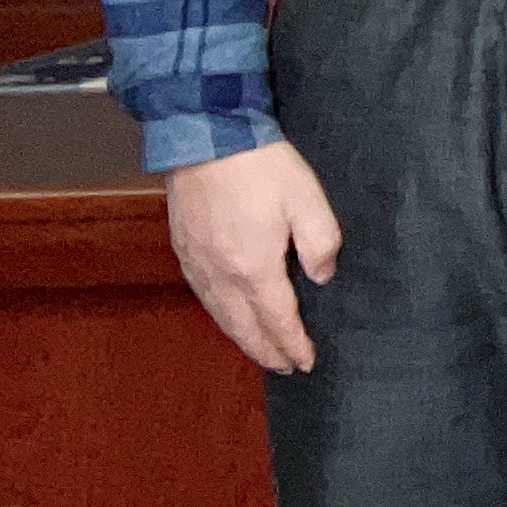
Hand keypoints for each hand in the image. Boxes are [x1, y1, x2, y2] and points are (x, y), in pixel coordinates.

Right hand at [165, 140, 342, 373]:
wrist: (206, 138)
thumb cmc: (261, 167)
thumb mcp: (308, 199)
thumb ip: (321, 242)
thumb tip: (322, 276)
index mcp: (254, 268)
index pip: (277, 321)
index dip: (292, 344)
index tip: (306, 362)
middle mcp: (221, 275)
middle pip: (244, 328)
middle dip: (267, 352)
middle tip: (286, 368)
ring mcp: (198, 265)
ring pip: (220, 317)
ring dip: (242, 339)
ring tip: (261, 351)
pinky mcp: (184, 250)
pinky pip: (204, 298)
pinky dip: (221, 317)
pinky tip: (229, 316)